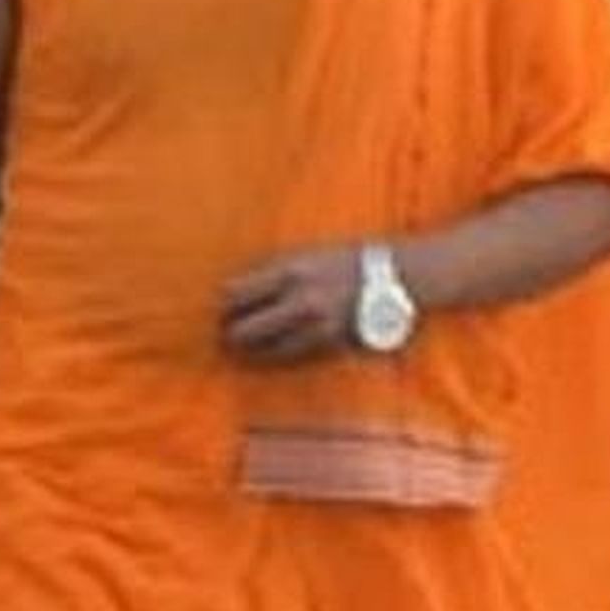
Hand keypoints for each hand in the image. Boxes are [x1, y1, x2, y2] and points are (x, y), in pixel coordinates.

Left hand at [217, 243, 376, 361]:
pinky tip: (266, 353)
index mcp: (289, 272)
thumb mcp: (304, 254)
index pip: (236, 294)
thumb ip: (272, 270)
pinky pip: (289, 357)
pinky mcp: (326, 344)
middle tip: (224, 332)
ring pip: (265, 350)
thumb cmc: (343, 260)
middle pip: (245, 329)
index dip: (222, 304)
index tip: (218, 308)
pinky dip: (273, 356)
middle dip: (229, 333)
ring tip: (242, 347)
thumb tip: (235, 288)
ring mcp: (313, 326)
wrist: (391, 278)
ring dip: (249, 350)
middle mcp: (299, 301)